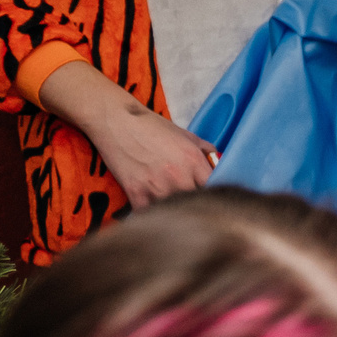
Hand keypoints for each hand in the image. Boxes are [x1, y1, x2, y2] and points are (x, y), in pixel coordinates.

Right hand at [40, 61, 217, 207]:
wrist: (116, 120)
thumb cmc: (152, 127)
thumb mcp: (187, 136)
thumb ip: (206, 152)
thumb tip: (220, 165)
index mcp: (194, 161)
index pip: (216, 189)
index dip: (214, 195)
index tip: (212, 198)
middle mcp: (178, 176)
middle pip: (196, 203)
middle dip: (195, 205)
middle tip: (193, 206)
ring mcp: (156, 187)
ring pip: (174, 211)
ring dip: (174, 212)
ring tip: (173, 210)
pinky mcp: (135, 193)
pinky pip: (148, 214)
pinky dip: (151, 215)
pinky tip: (153, 212)